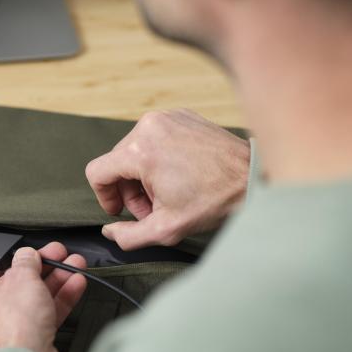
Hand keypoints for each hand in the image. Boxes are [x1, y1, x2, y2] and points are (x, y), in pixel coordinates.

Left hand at [0, 242, 86, 351]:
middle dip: (41, 268)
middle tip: (56, 255)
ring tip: (73, 265)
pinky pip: (42, 316)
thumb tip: (27, 255)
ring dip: (55, 281)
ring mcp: (7, 332)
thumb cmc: (13, 326)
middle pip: (15, 285)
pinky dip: (58, 301)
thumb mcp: (22, 278)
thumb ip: (26, 262)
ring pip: (32, 300)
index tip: (25, 253)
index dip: (8, 260)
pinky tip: (75, 285)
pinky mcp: (28, 344)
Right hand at [85, 109, 250, 249]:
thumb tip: (109, 231)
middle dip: (129, 188)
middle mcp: (148, 127)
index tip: (120, 211)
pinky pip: (155, 136)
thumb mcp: (166, 229)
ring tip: (167, 192)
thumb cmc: (215, 200)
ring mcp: (166, 117)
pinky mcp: (181, 115)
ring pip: (134, 148)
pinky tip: (178, 174)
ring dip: (143, 173)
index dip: (104, 196)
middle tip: (152, 207)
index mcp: (140, 151)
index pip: (97, 172)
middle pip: (117, 160)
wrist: (254, 177)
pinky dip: (159, 156)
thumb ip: (129, 236)